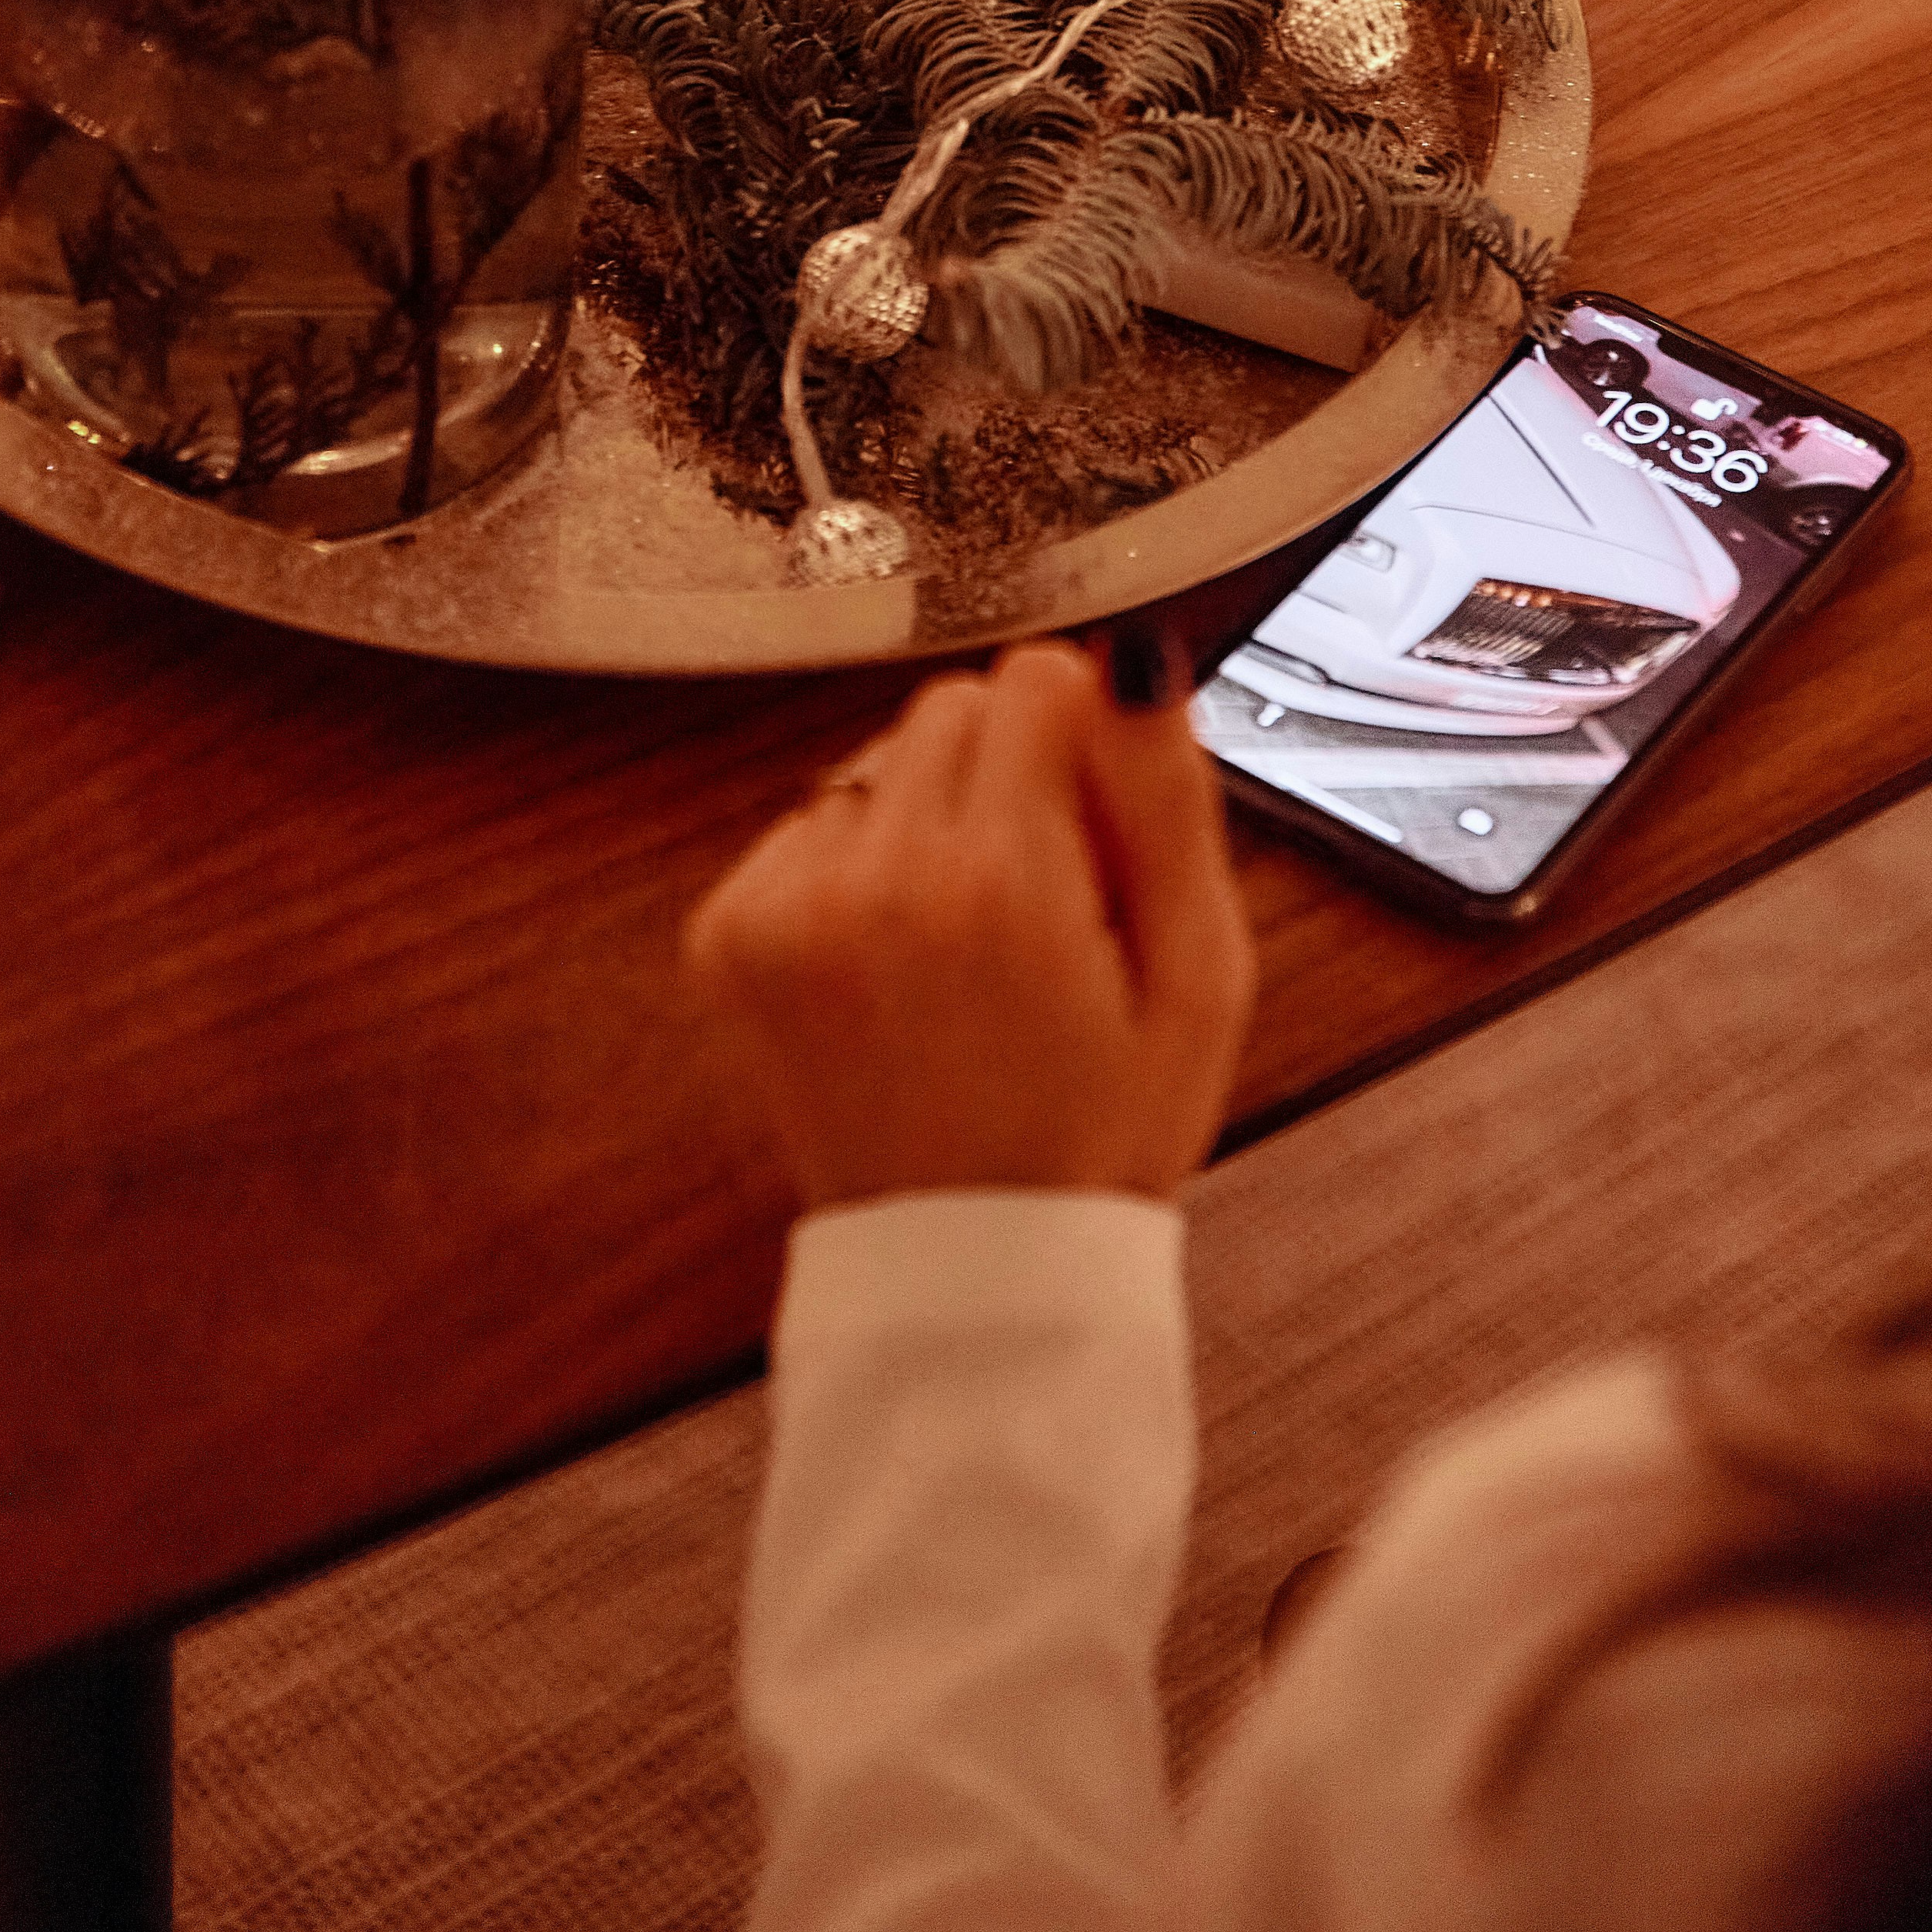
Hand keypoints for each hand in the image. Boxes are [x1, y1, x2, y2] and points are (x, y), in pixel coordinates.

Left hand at [684, 633, 1255, 1207]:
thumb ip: (1170, 800)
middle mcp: (876, 881)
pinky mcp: (731, 933)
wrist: (972, 1269)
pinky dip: (856, 872)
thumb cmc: (1097, 1133)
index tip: (1093, 834)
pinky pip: (811, 823)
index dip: (1084, 748)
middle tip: (1040, 903)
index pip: (1036, 677)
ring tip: (966, 948)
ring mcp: (787, 908)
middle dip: (1008, 776)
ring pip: (880, 760)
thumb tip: (1138, 662)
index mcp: (1000, 882)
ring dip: (928, 822)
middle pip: (954, 705)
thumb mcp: (1199, 978)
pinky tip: (899, 967)